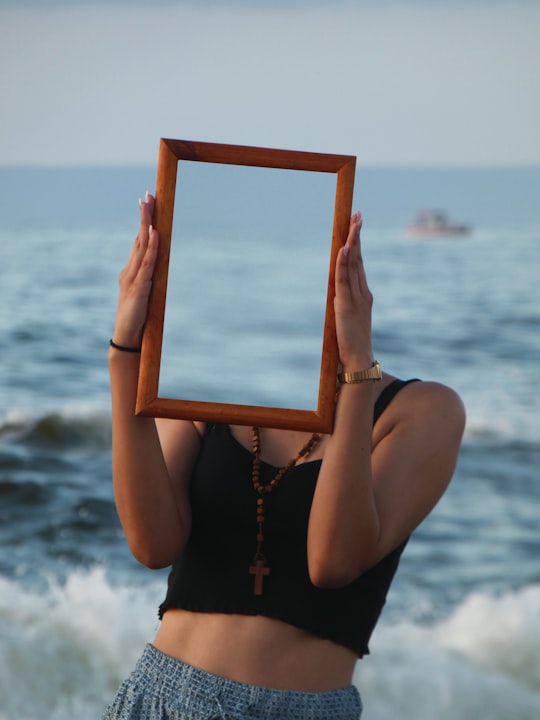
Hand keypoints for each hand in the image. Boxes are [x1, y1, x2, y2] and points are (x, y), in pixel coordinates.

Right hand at [112, 192, 158, 346]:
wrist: (127, 336)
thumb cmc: (136, 317)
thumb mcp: (144, 294)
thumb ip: (149, 280)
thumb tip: (158, 271)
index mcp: (131, 271)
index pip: (139, 241)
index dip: (143, 222)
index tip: (146, 202)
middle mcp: (129, 270)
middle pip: (139, 237)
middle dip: (144, 215)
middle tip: (147, 194)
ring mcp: (133, 277)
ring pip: (141, 246)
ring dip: (146, 224)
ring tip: (149, 205)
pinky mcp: (139, 287)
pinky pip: (147, 263)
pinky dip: (151, 247)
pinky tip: (154, 233)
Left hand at [334, 212, 373, 370]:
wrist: (358, 359)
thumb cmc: (352, 343)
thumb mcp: (349, 318)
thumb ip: (345, 303)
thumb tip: (336, 292)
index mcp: (363, 295)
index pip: (359, 263)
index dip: (357, 243)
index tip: (357, 225)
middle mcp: (362, 293)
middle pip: (358, 258)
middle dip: (357, 235)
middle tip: (358, 214)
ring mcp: (356, 298)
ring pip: (353, 264)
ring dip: (352, 242)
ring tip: (353, 223)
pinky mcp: (345, 305)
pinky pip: (344, 280)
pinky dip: (343, 264)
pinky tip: (342, 249)